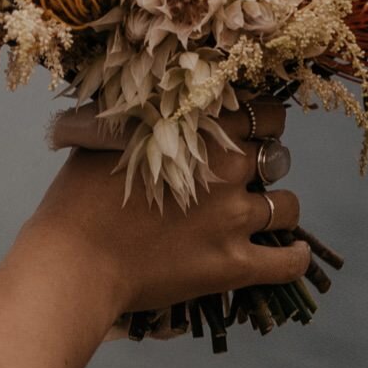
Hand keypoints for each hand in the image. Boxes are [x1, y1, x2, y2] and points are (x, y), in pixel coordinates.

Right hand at [0, 108, 310, 367]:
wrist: (73, 262)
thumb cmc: (77, 200)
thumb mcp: (104, 138)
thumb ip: (142, 119)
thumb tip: (150, 101)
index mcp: (200, 131)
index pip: (262, 110)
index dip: (258, 121)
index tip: (246, 131)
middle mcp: (228, 170)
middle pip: (278, 154)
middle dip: (265, 162)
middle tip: (244, 175)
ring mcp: (235, 219)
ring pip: (289, 205)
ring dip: (278, 208)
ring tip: (259, 215)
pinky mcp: (235, 265)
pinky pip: (288, 262)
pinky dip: (293, 257)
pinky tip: (288, 253)